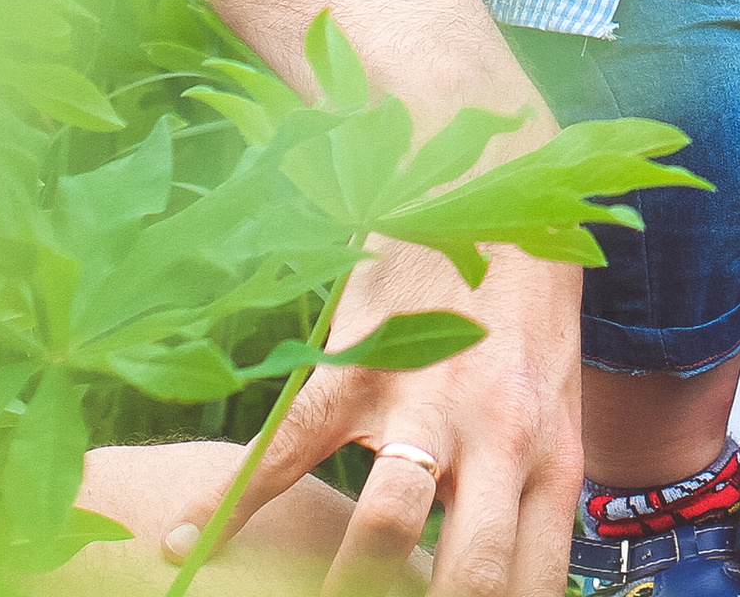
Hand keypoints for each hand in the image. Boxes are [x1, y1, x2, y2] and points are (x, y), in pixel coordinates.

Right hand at [158, 237, 583, 596]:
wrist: (502, 183)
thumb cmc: (527, 307)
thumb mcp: (554, 400)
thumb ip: (525, 487)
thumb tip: (503, 580)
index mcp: (552, 455)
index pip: (529, 585)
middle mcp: (500, 436)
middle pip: (469, 579)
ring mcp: (429, 399)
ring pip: (383, 525)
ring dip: (340, 582)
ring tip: (290, 595)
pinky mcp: (361, 362)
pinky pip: (287, 449)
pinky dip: (229, 505)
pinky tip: (185, 543)